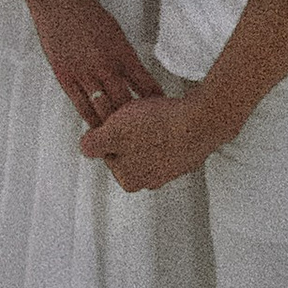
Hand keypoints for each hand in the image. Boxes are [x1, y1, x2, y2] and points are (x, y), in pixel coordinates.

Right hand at [27, 0, 156, 129]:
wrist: (59, 3)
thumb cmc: (89, 15)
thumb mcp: (116, 34)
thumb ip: (126, 58)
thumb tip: (137, 79)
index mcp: (122, 53)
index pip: (146, 85)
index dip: (155, 103)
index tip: (162, 115)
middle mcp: (105, 66)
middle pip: (126, 104)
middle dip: (137, 122)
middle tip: (144, 136)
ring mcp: (84, 73)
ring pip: (103, 110)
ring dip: (113, 126)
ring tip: (122, 140)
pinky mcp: (65, 77)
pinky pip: (81, 106)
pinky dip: (92, 120)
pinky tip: (98, 129)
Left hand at [82, 89, 218, 191]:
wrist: (202, 122)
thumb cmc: (156, 128)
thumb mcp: (113, 134)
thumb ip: (93, 145)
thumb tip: (85, 147)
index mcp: (130, 179)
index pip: (107, 151)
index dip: (106, 128)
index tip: (110, 110)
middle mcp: (151, 179)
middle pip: (127, 149)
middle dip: (125, 128)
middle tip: (129, 107)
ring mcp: (171, 168)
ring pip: (147, 142)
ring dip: (144, 125)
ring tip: (148, 108)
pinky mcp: (187, 153)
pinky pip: (168, 138)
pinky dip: (164, 125)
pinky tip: (165, 112)